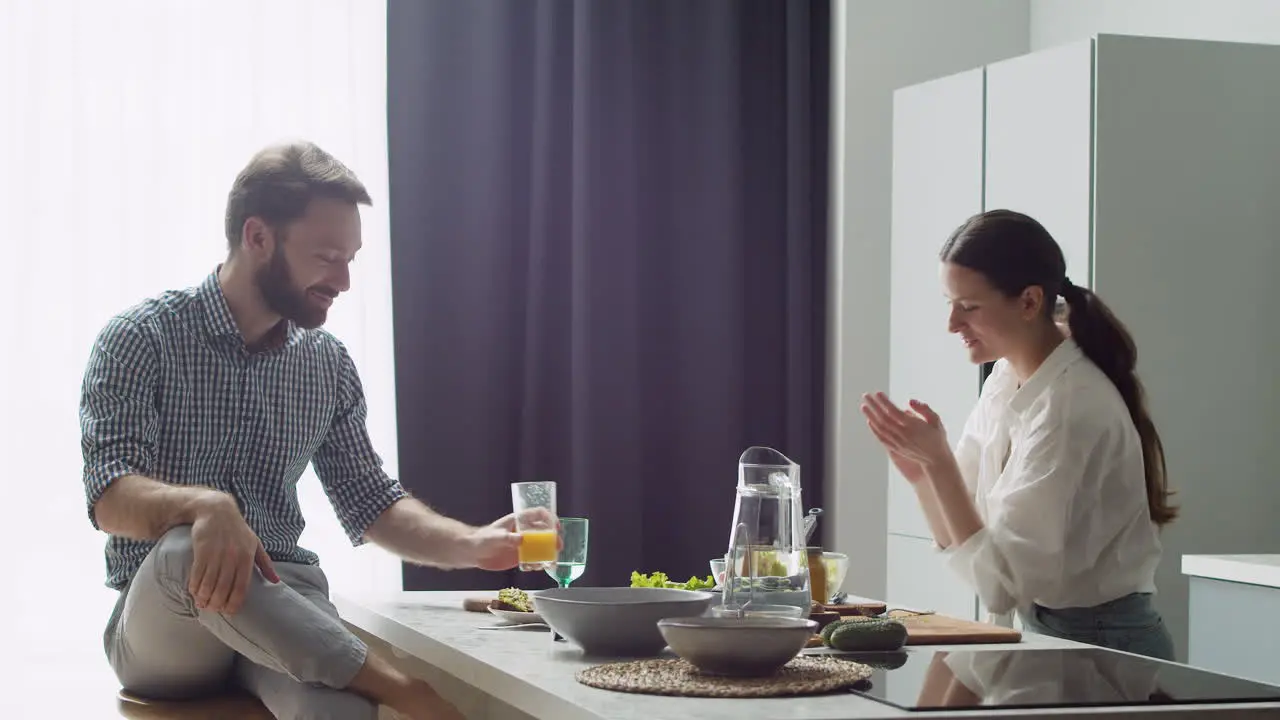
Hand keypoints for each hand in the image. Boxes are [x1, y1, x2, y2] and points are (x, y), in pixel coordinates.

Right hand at [188, 493, 279, 613]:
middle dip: (217, 603)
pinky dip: (195, 586)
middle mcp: (232, 557)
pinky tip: (194, 592)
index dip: (234, 602)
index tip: (229, 611)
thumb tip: (276, 581)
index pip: (242, 586)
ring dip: (204, 597)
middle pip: (224, 588)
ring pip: (209, 583)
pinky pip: (197, 574)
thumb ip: (265, 564)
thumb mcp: (255, 544)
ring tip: (202, 604)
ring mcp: (216, 554)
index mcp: (247, 557)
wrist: (217, 511)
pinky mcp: (202, 550)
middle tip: (213, 609)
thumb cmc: (238, 530)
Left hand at [466, 509, 561, 570]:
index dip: (549, 518)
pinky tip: (537, 568)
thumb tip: (522, 539)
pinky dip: (538, 564)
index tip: (556, 526)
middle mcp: (524, 531)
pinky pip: (533, 559)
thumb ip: (508, 538)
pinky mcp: (520, 556)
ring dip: (548, 553)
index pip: (538, 514)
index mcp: (518, 521)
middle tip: (558, 547)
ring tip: (551, 562)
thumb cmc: (482, 539)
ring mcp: (523, 544)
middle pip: (544, 532)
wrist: (473, 553)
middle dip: (553, 538)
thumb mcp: (495, 537)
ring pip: (541, 547)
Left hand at [860, 392, 950, 470]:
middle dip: (874, 406)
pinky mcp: (896, 449)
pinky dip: (874, 429)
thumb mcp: (936, 420)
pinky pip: (882, 438)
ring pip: (881, 428)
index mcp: (914, 426)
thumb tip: (909, 401)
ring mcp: (898, 442)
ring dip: (871, 416)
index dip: (884, 402)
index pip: (894, 411)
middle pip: (884, 418)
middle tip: (865, 396)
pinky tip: (869, 421)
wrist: (936, 460)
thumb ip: (923, 409)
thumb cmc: (937, 437)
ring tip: (864, 406)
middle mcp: (904, 434)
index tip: (877, 393)